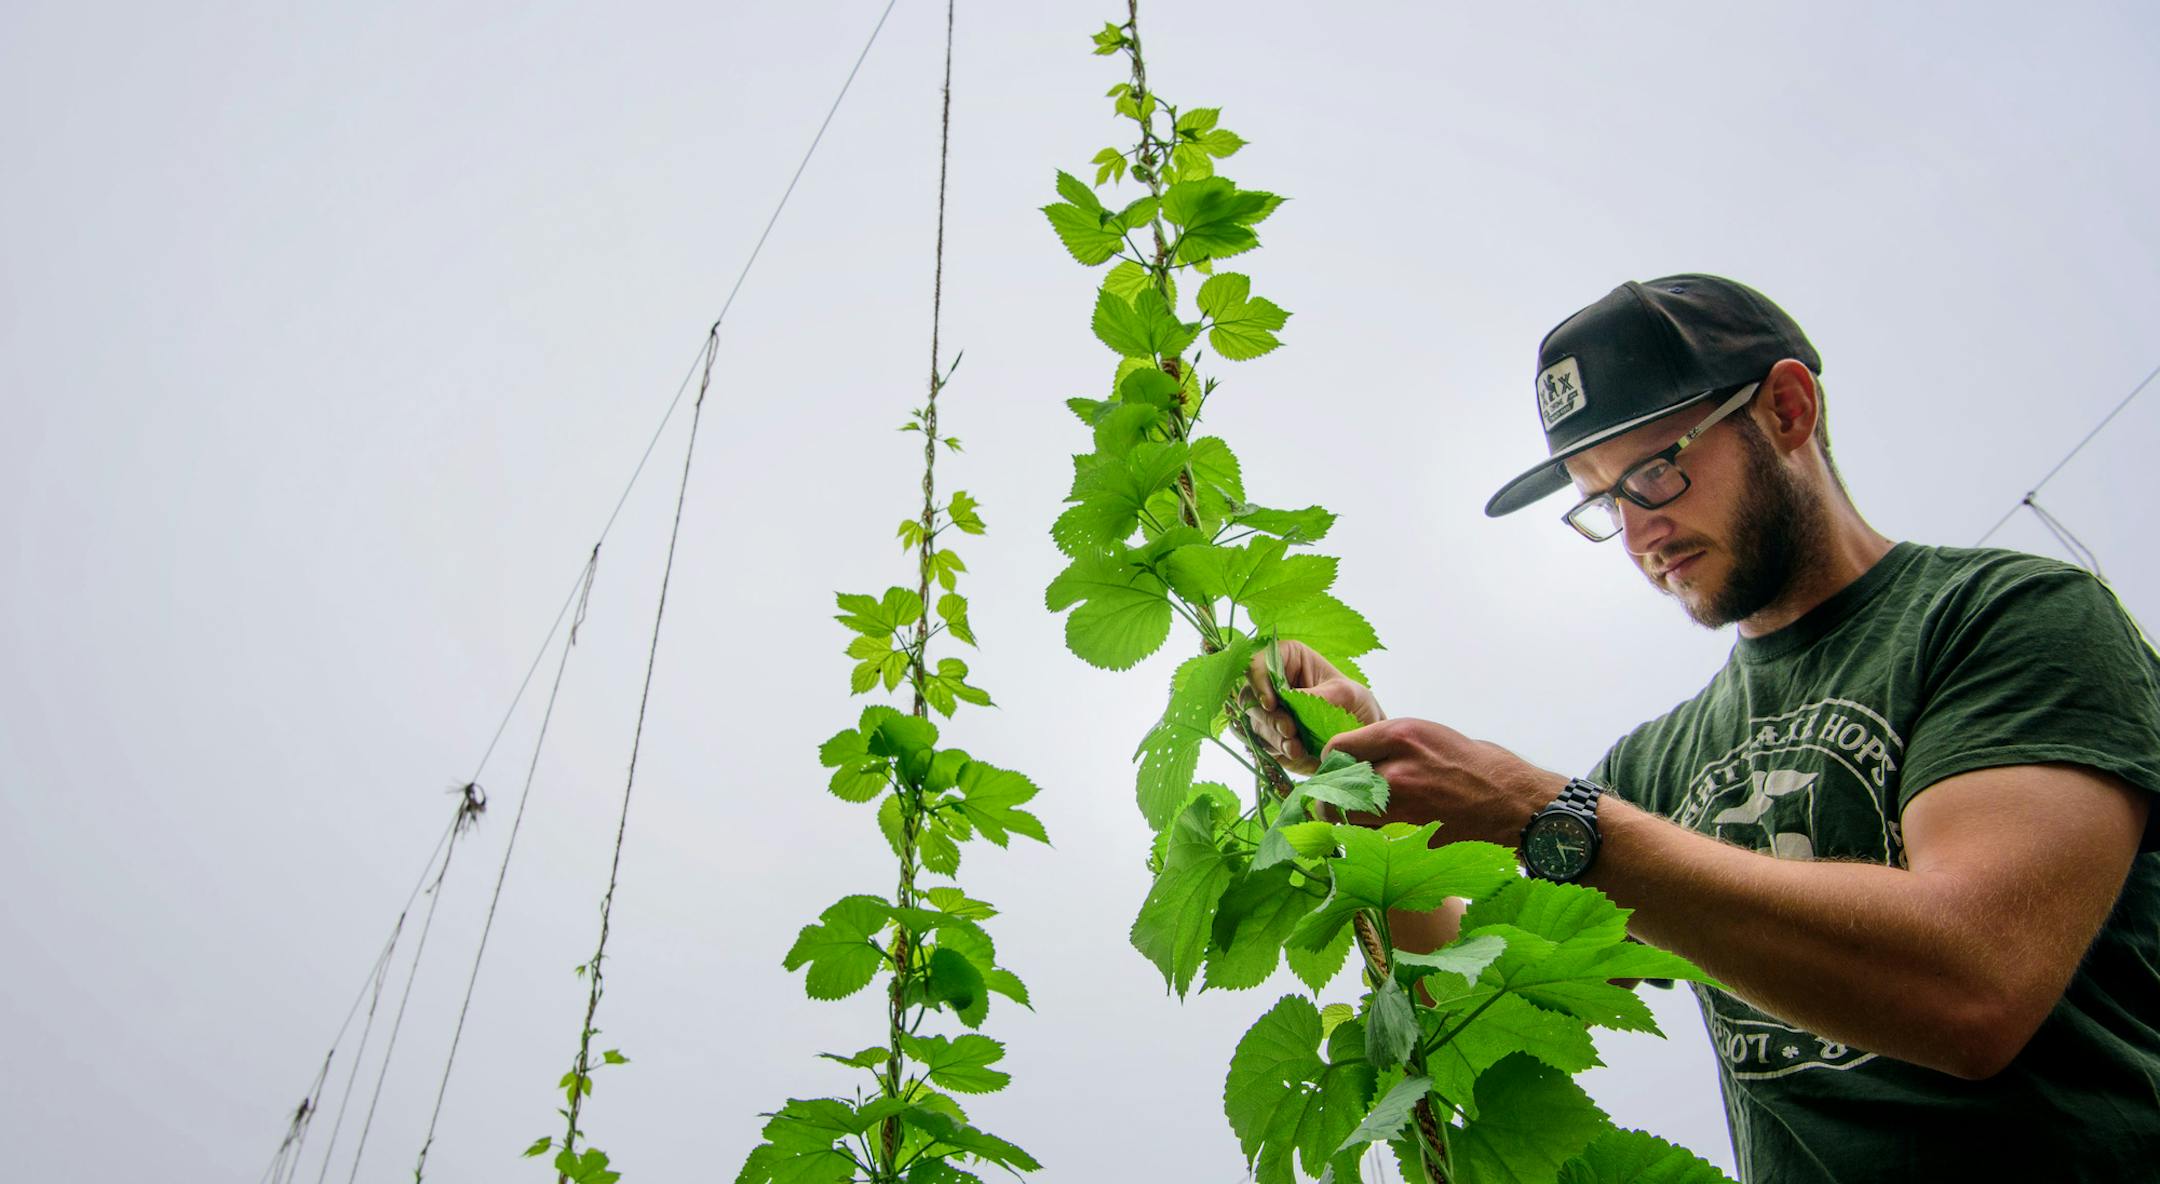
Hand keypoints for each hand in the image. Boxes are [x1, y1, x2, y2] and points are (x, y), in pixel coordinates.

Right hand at [1240, 640, 1383, 774]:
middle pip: (1249, 697)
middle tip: (1290, 730)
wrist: (1360, 740)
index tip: (1271, 703)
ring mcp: (1268, 712)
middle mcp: (1272, 683)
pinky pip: (1260, 743)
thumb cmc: (1355, 705)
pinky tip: (1296, 752)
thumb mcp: (1345, 694)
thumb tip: (1288, 699)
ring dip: (1273, 736)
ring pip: (1254, 722)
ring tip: (1298, 747)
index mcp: (1288, 659)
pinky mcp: (1269, 736)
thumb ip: (1316, 695)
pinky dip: (1276, 749)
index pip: (1257, 663)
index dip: (1258, 681)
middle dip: (1268, 717)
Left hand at [1322, 717, 1565, 846]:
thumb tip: (1362, 759)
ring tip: (1356, 822)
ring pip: (1350, 818)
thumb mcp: (1434, 737)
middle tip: (1337, 804)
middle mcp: (1396, 768)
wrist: (1518, 805)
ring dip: (1348, 822)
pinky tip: (1380, 837)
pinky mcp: (1411, 836)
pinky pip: (1375, 839)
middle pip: (1338, 788)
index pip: (1340, 748)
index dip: (1332, 764)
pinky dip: (1371, 839)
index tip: (1336, 773)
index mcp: (1402, 734)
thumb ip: (1394, 746)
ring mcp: (1403, 806)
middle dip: (1334, 798)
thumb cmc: (1482, 767)